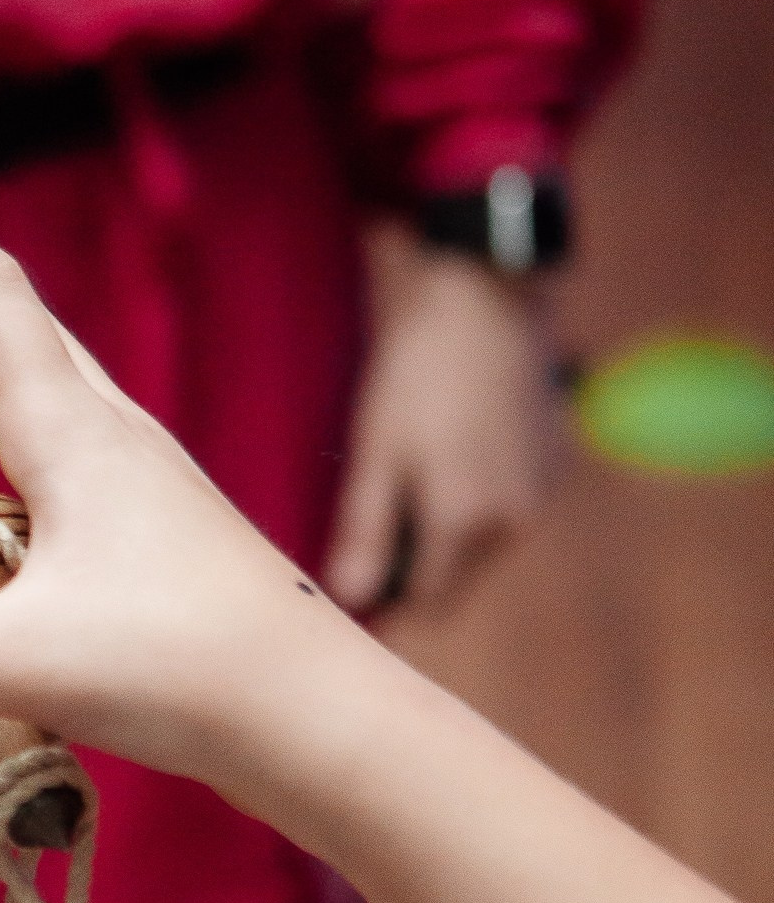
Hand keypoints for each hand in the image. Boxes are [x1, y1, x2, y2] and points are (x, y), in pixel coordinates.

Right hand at [0, 172, 364, 804]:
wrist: (322, 721)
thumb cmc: (187, 676)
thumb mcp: (18, 663)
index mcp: (75, 436)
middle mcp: (113, 441)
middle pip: (11, 329)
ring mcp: (144, 488)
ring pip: (45, 391)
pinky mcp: (160, 541)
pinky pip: (69, 458)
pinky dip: (14, 439)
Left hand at [325, 228, 564, 614]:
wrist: (489, 298)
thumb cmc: (418, 371)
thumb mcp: (377, 450)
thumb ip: (366, 531)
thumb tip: (350, 600)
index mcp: (467, 524)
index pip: (425, 605)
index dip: (384, 601)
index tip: (349, 579)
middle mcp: (514, 522)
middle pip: (454, 578)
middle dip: (411, 566)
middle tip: (368, 519)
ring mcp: (540, 493)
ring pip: (481, 544)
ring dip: (443, 530)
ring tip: (407, 473)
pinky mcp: (553, 464)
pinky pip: (505, 507)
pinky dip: (474, 497)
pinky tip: (449, 450)